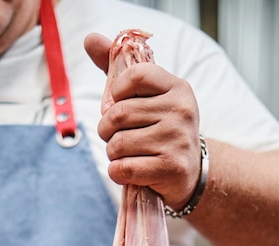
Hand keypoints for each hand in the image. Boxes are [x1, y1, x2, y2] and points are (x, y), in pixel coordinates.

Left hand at [84, 33, 201, 210]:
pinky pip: (123, 168)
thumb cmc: (160, 131)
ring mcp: (177, 141)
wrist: (189, 172)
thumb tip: (90, 39)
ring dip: (112, 154)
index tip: (118, 104)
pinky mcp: (170, 168)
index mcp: (177, 88)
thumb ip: (118, 70)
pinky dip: (117, 172)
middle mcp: (181, 111)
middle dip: (106, 130)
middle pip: (118, 114)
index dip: (115, 92)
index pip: (134, 75)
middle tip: (117, 137)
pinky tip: (129, 171)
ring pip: (118, 144)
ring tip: (127, 155)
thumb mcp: (147, 98)